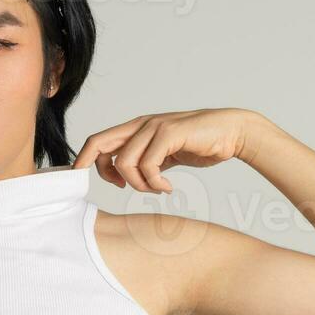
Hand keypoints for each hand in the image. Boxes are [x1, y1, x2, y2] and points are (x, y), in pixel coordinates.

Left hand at [72, 108, 265, 192]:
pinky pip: (148, 165)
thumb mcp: (164, 155)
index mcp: (135, 129)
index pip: (98, 141)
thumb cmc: (199, 144)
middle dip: (91, 168)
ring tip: (157, 189)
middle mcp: (140, 125)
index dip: (84, 160)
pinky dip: (155, 183)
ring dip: (139, 185)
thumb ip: (144, 162)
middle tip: (109, 188)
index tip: (84, 180)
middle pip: (98, 143)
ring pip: (124, 163)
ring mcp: (153, 127)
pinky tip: (168, 187)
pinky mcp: (168, 133)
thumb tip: (123, 178)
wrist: (231, 133)